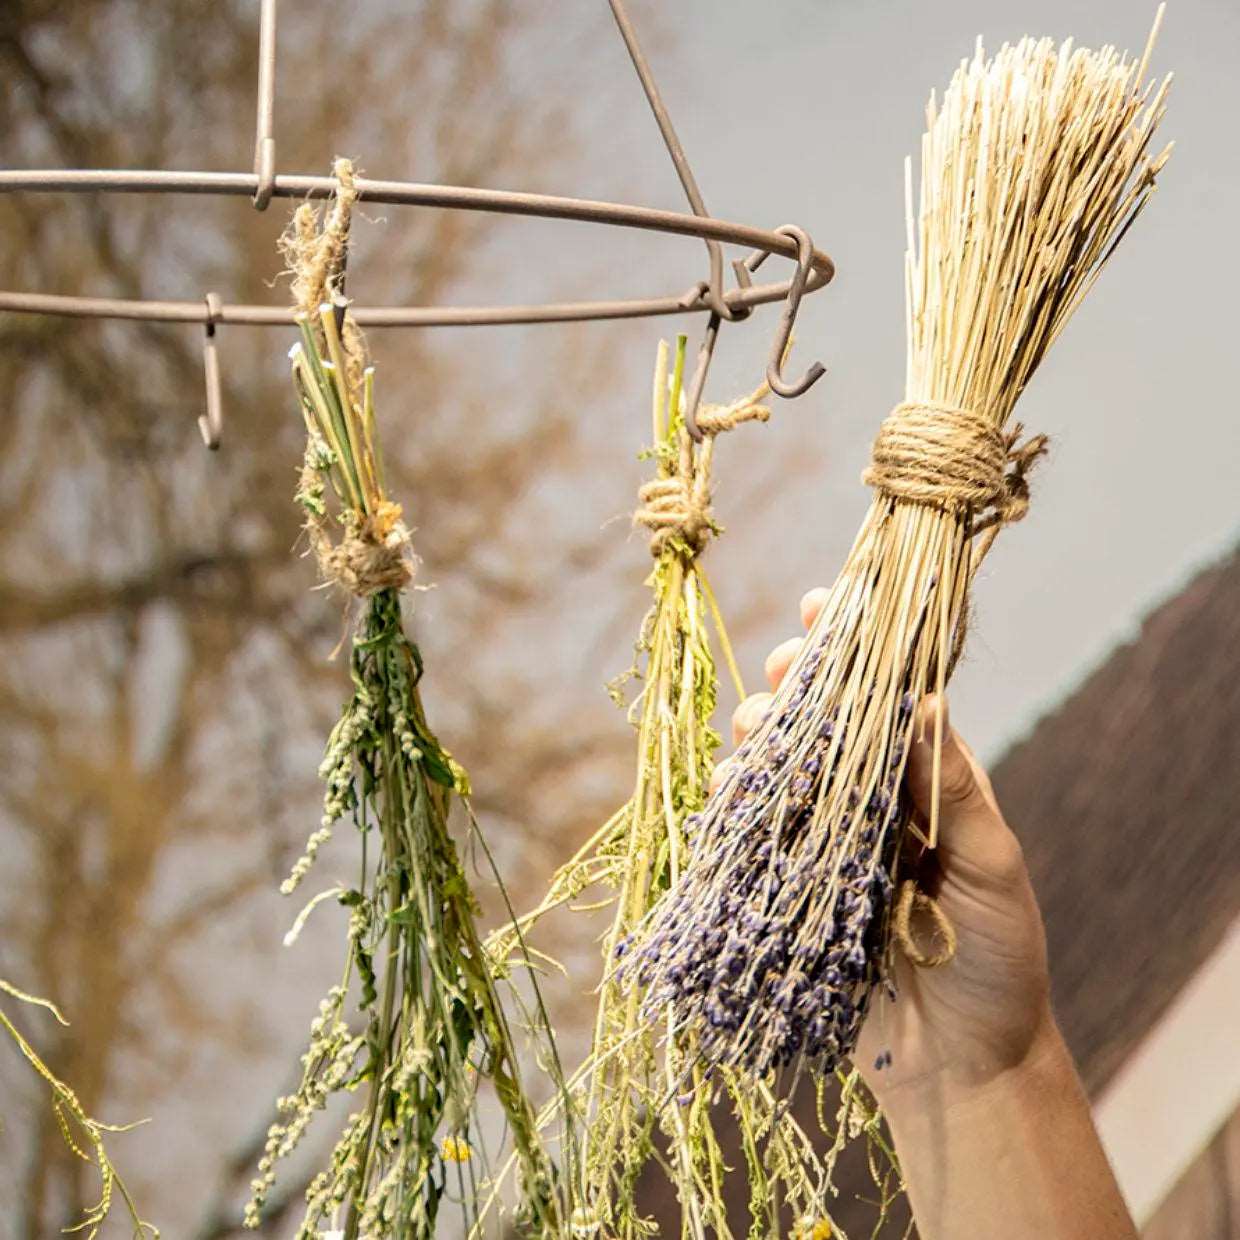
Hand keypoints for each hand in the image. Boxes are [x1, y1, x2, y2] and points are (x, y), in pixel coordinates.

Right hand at [715, 586, 1055, 1099]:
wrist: (963, 1065)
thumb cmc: (998, 959)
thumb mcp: (993, 869)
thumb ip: (957, 793)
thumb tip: (926, 700)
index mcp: (924, 781)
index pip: (884, 697)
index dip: (852, 648)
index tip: (823, 605)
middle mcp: (867, 800)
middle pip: (816, 722)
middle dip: (790, 686)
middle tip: (779, 674)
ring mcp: (821, 840)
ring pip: (774, 768)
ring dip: (757, 741)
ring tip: (753, 739)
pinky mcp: (785, 886)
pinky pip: (748, 834)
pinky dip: (732, 808)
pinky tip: (727, 795)